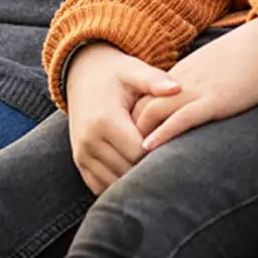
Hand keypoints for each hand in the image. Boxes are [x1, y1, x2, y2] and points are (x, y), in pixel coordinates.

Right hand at [63, 43, 181, 194]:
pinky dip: (118, 184)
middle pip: (127, 170)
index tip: (172, 144)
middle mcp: (90, 140)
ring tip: (154, 167)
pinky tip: (135, 174)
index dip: (158, 152)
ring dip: (134, 180)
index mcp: (105, 120)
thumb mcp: (134, 71)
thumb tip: (177, 88)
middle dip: (149, 168)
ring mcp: (82, 154)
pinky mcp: (80, 162)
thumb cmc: (116, 74)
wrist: (82, 76)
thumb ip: (155, 80)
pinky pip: (100, 186)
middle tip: (170, 160)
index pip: (138, 152)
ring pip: (114, 183)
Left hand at [131, 20, 257, 151]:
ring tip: (130, 160)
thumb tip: (197, 107)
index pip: (145, 98)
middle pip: (142, 105)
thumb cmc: (251, 59)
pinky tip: (149, 147)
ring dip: (139, 136)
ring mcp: (199, 90)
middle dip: (129, 132)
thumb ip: (201, 86)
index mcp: (184, 74)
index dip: (134, 121)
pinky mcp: (216, 100)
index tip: (130, 142)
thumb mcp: (217, 70)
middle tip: (123, 157)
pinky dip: (163, 133)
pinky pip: (182, 118)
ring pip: (155, 111)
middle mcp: (184, 81)